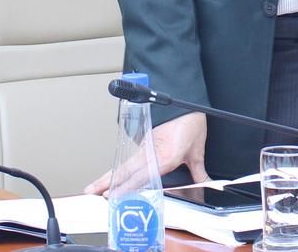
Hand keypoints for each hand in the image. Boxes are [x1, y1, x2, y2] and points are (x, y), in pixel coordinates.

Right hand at [84, 111, 208, 193]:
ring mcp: (144, 147)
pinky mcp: (143, 142)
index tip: (112, 195)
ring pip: (122, 165)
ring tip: (92, 188)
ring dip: (107, 177)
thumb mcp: (197, 149)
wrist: (188, 102)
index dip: (125, 187)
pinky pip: (128, 159)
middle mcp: (151, 153)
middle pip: (124, 171)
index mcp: (165, 156)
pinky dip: (116, 170)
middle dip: (107, 183)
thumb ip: (198, 170)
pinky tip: (108, 177)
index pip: (141, 176)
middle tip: (91, 193)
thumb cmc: (191, 122)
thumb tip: (205, 183)